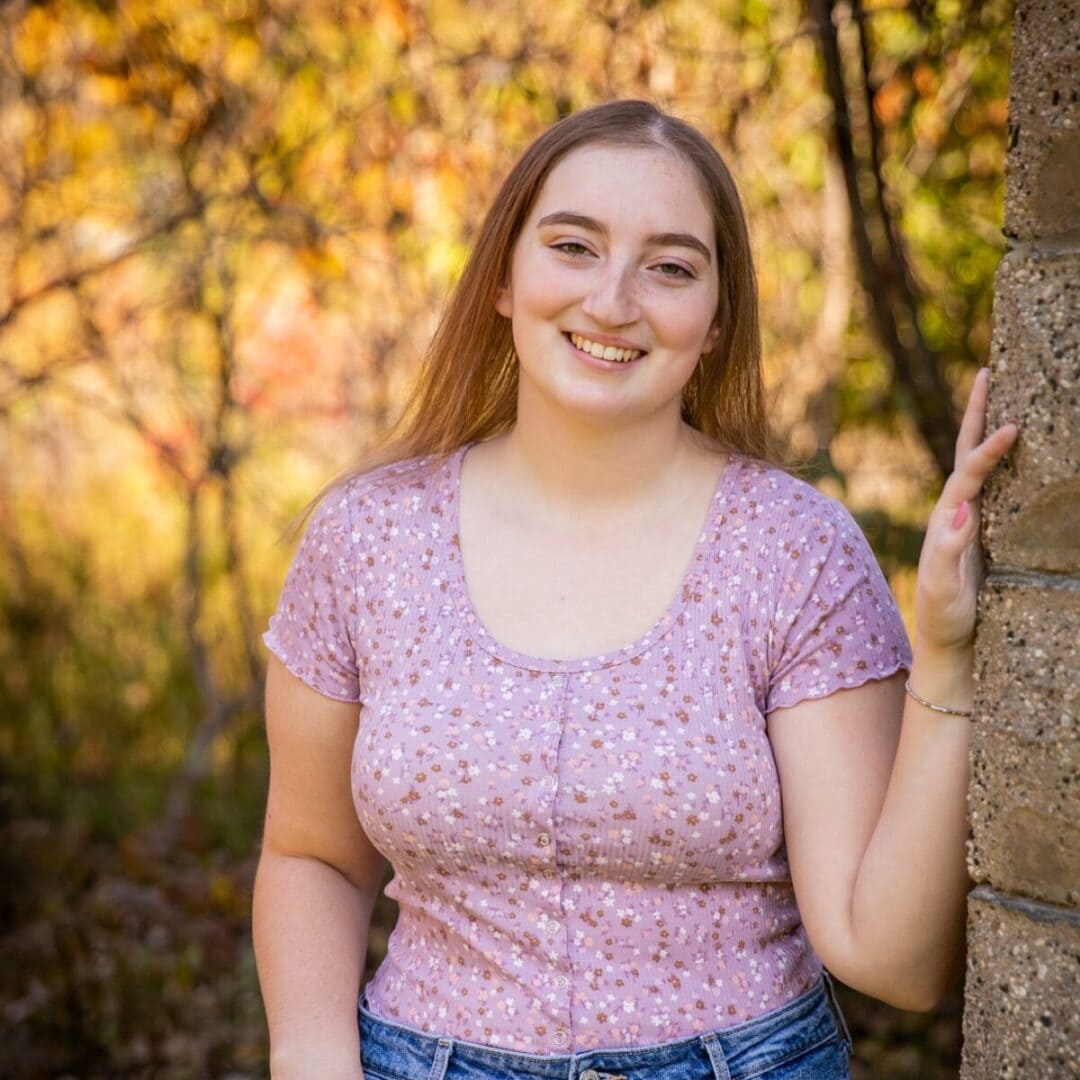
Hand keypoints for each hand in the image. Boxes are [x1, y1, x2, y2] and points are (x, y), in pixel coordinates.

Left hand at [914, 367, 1018, 652]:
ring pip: (979, 467)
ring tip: (1003, 395)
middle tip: (988, 372)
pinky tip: (1020, 448)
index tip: (1011, 425)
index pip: (968, 473)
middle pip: (965, 453)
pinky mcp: (986, 536)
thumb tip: (961, 506)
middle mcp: (955, 514)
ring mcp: (970, 522)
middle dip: (976, 414)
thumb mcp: (943, 589)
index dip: (988, 449)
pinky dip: (1003, 462)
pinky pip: (995, 488)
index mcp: (945, 521)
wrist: (949, 649)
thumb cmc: (944, 620)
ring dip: (987, 430)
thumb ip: (948, 551)